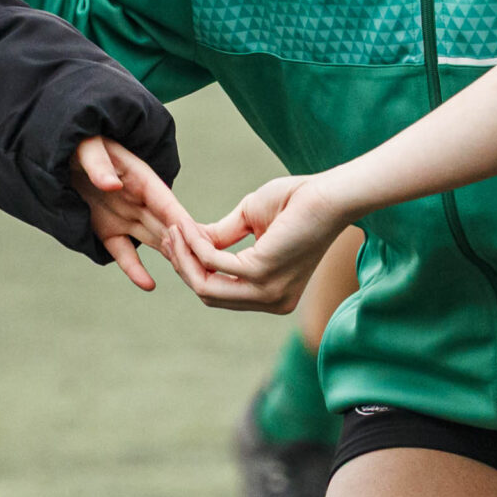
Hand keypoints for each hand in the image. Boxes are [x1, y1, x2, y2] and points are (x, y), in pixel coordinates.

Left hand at [75, 135, 213, 292]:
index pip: (168, 205)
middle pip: (169, 229)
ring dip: (172, 260)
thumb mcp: (87, 146)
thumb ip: (98, 164)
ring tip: (191, 280)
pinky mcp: (108, 230)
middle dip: (187, 249)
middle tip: (206, 272)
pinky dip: (134, 269)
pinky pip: (124, 253)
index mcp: (141, 178)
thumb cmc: (80, 141)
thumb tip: (111, 186)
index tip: (202, 243)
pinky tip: (148, 285)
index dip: (184, 224)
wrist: (62, 151)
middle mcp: (140, 201)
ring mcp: (126, 217)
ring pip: (156, 243)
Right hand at [180, 173, 353, 312]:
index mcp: (272, 296)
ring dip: (184, 256)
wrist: (327, 194)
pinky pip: (213, 262)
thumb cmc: (296, 202)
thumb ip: (221, 239)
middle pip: (209, 295)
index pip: (221, 293)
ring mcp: (267, 292)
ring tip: (174, 229)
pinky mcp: (261, 272)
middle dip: (183, 265)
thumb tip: (189, 243)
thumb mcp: (249, 223)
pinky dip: (195, 244)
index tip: (176, 242)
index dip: (194, 269)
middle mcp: (271, 302)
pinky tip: (187, 226)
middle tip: (168, 235)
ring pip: (206, 285)